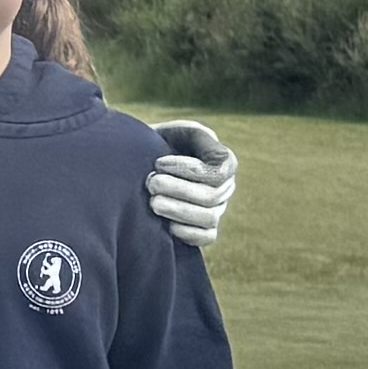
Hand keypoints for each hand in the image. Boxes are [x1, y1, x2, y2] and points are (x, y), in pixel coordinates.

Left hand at [143, 120, 237, 247]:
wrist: (142, 163)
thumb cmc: (164, 143)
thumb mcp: (181, 131)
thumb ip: (201, 136)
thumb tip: (218, 159)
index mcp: (224, 162)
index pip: (217, 172)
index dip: (188, 169)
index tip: (158, 163)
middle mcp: (225, 188)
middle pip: (210, 196)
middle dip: (177, 189)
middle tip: (150, 183)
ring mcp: (217, 210)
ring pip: (208, 217)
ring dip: (177, 210)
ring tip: (153, 202)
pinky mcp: (205, 229)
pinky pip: (206, 237)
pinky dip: (187, 232)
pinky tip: (166, 225)